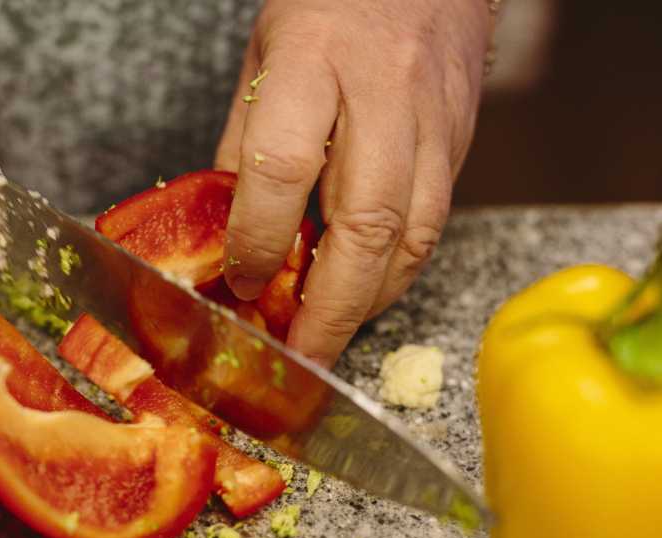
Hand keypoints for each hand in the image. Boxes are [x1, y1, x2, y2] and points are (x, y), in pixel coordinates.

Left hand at [215, 0, 491, 366]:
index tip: (240, 282)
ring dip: (370, 301)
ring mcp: (433, 121)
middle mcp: (383, 95)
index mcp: (314, 61)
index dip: (258, 238)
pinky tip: (366, 293)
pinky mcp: (460, 142)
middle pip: (366, 222)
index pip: (283, 167)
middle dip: (331, 305)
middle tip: (300, 354)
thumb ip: (243, 146)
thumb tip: (226, 233)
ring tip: (331, 338)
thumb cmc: (331, 5)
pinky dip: (398, 272)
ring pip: (413, 235)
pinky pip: (433, 224)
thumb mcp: (262, 60)